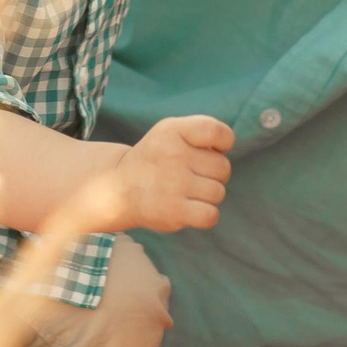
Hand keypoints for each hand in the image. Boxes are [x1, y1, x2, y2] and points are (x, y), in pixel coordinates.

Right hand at [113, 115, 233, 231]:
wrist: (120, 188)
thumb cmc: (156, 158)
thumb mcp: (171, 131)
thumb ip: (202, 131)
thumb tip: (227, 150)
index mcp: (173, 131)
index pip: (217, 132)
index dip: (223, 143)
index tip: (210, 149)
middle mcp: (174, 155)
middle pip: (223, 167)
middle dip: (213, 174)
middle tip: (192, 175)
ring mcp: (174, 184)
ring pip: (218, 192)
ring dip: (208, 195)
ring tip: (187, 192)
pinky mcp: (175, 211)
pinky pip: (211, 215)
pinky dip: (206, 215)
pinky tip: (192, 209)